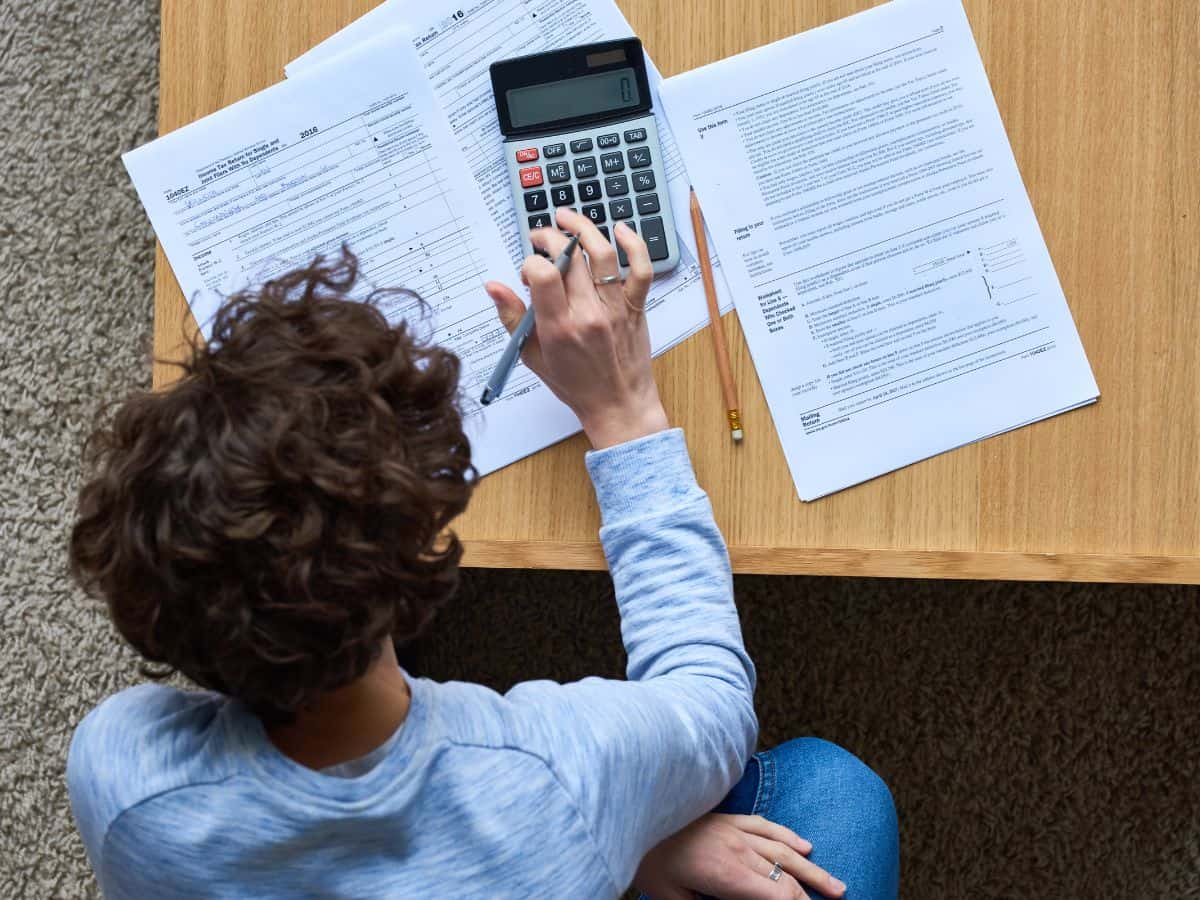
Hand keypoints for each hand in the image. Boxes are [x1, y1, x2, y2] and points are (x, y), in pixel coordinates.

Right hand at [485, 207, 667, 448]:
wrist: (618, 405)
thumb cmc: (576, 385)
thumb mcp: (532, 357)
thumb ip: (512, 318)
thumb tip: (494, 286)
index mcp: (559, 328)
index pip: (542, 274)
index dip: (530, 262)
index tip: (528, 271)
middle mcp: (588, 314)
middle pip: (568, 257)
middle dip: (549, 239)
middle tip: (540, 240)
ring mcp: (615, 308)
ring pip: (602, 254)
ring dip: (583, 227)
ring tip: (567, 218)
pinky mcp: (635, 307)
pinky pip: (641, 269)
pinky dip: (634, 244)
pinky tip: (620, 229)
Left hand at [634, 814, 846, 899]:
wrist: (635, 810)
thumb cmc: (649, 859)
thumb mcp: (671, 898)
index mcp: (727, 874)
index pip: (778, 896)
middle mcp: (739, 850)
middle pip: (787, 877)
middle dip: (813, 894)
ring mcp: (736, 830)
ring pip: (784, 851)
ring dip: (813, 870)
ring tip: (837, 886)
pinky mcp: (729, 818)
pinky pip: (766, 825)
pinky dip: (788, 836)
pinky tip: (805, 846)